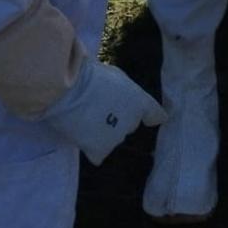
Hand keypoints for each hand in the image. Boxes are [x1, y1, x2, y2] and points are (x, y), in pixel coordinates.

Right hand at [43, 60, 164, 164]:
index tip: (150, 120)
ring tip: (86, 117)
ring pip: (111, 139)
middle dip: (117, 120)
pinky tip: (82, 133)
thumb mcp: (116, 76)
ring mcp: (117, 139)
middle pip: (128, 126)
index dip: (151, 116)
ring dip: (102, 132)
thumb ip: (125, 91)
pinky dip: (90, 147)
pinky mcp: (100, 151)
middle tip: (98, 107)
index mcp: (140, 102)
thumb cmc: (91, 74)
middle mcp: (133, 123)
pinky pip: (97, 153)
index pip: (155, 115)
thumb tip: (121, 98)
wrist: (71, 88)